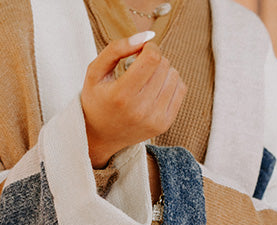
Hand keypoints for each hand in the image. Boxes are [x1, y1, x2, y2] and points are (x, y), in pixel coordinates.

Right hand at [81, 32, 185, 168]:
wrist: (100, 137)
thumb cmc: (96, 101)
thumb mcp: (95, 72)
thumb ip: (116, 49)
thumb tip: (147, 36)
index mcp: (121, 96)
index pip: (152, 58)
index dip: (149, 47)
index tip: (141, 51)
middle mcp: (140, 110)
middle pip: (163, 65)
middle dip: (153, 59)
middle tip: (139, 69)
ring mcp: (154, 119)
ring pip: (174, 75)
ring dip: (162, 71)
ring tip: (146, 80)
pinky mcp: (164, 124)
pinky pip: (181, 89)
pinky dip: (170, 83)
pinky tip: (155, 89)